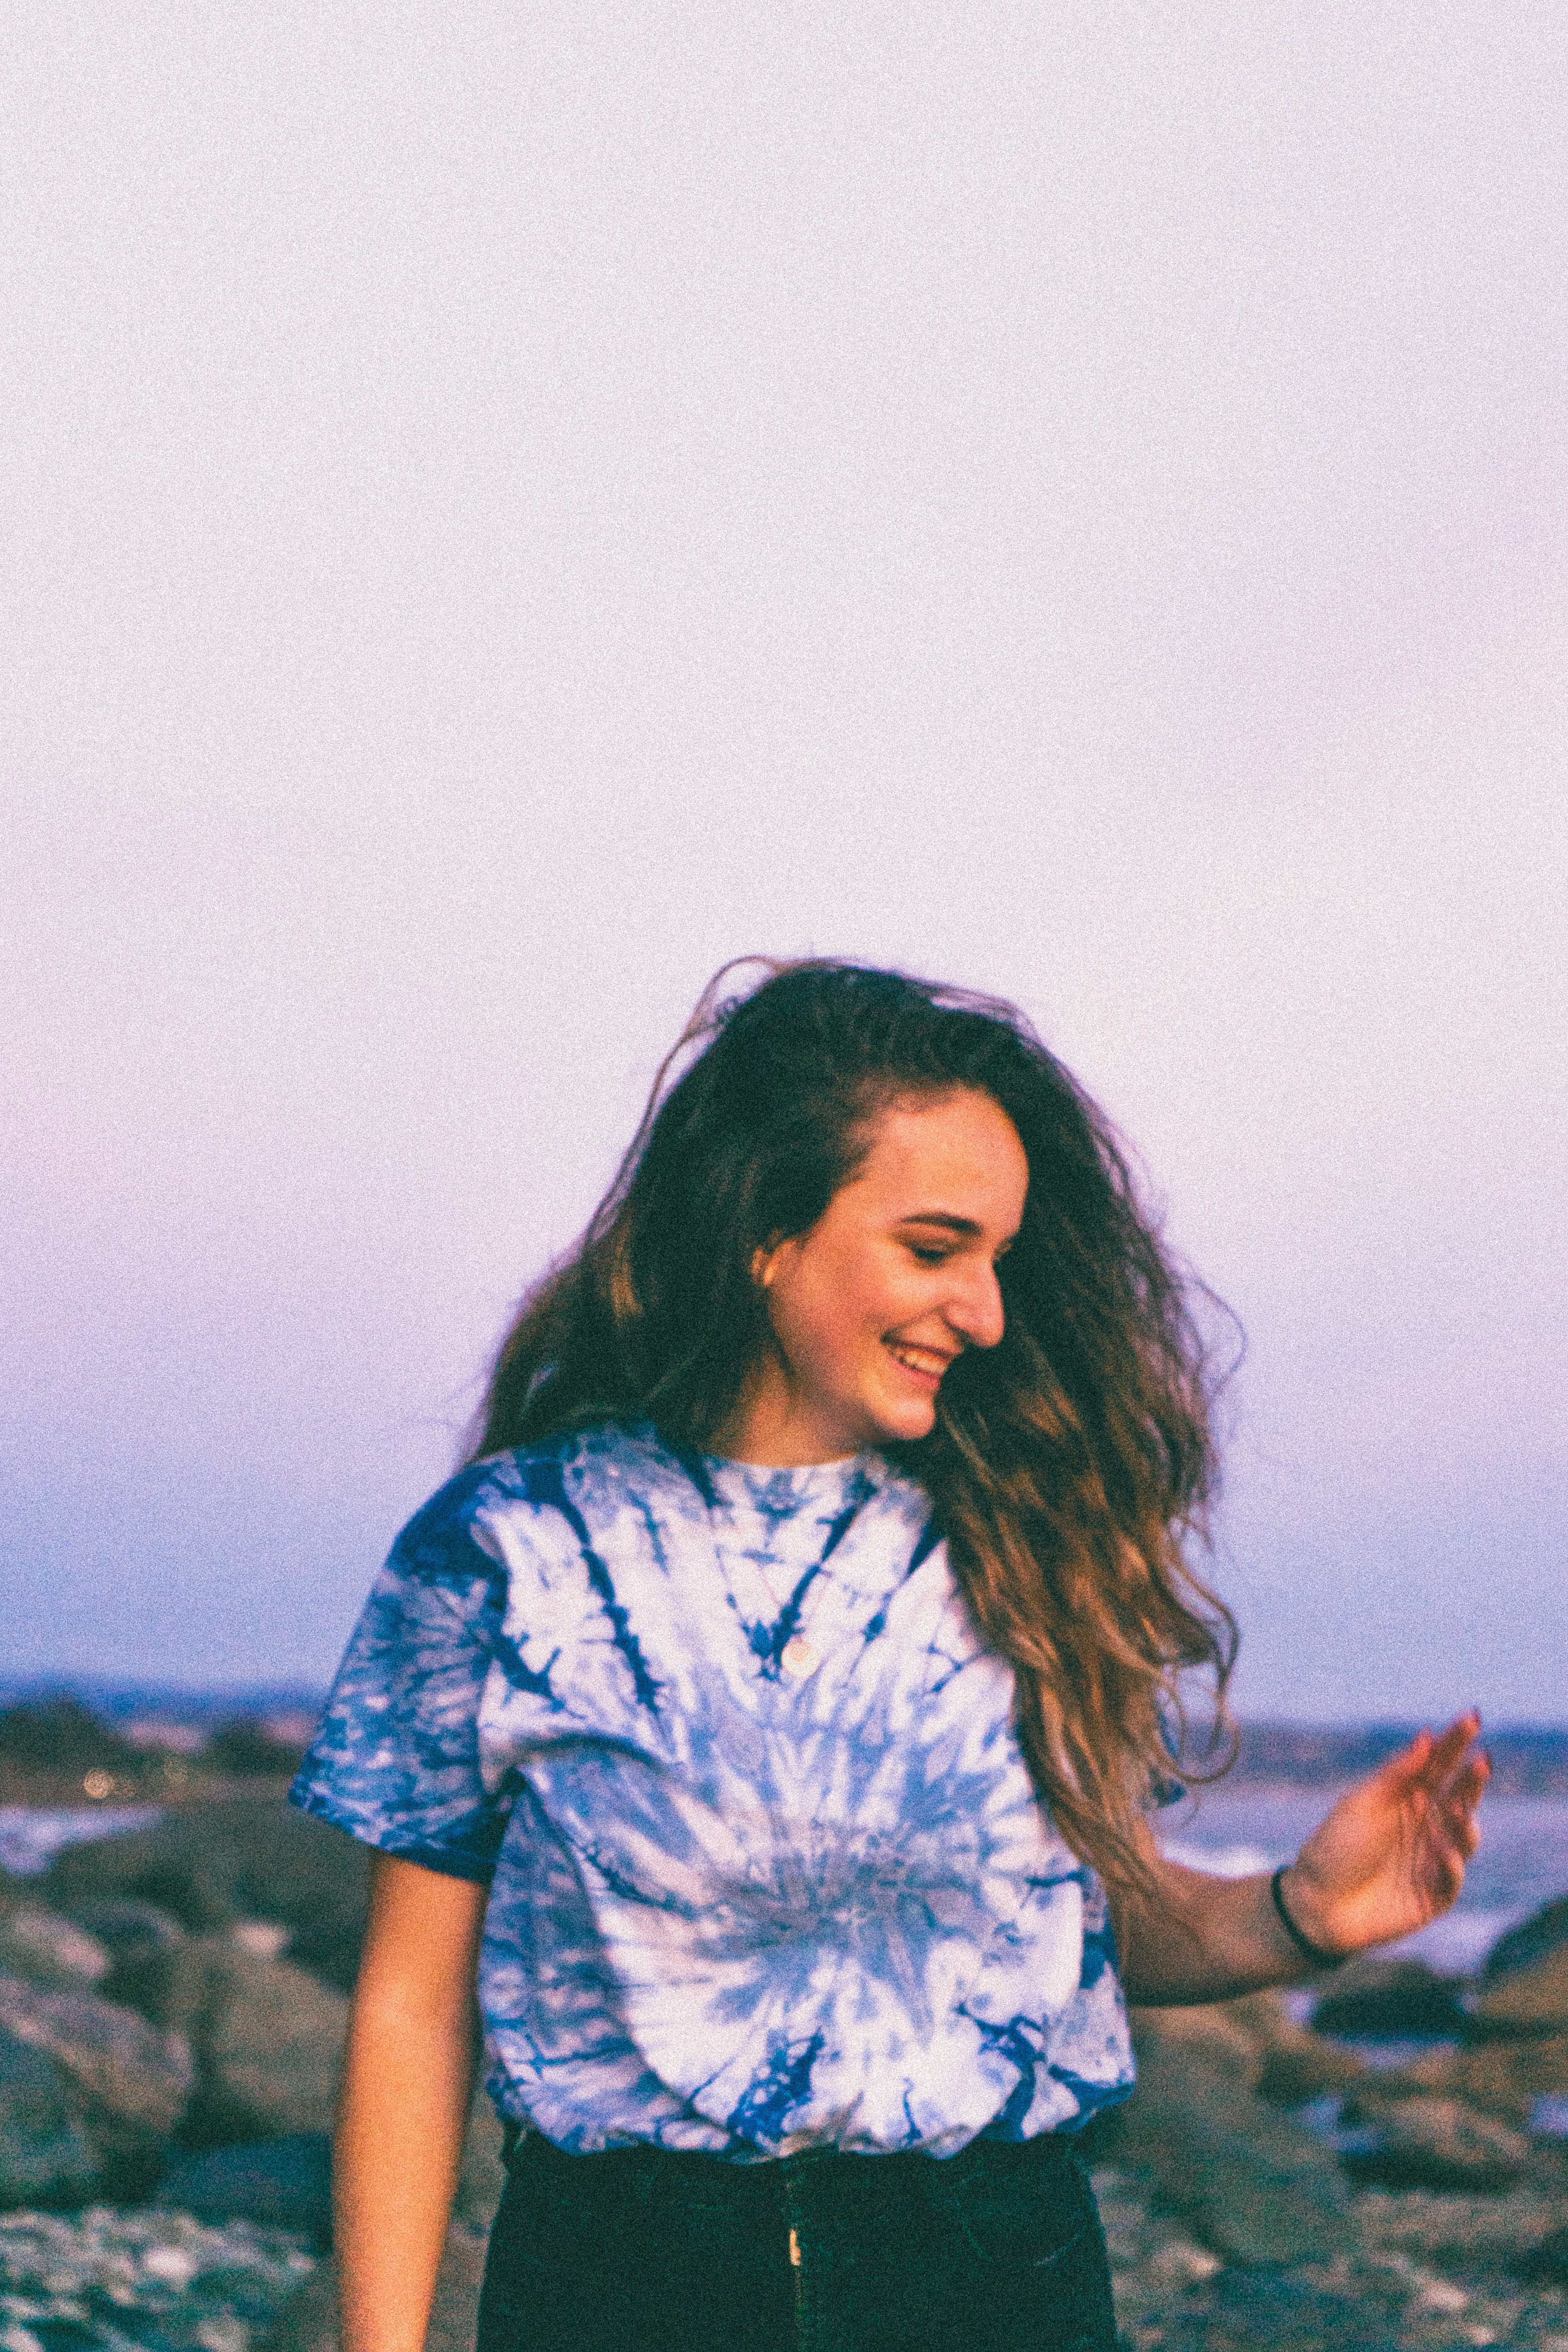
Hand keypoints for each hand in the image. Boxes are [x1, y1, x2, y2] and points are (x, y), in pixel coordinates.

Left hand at [1281, 1712, 1488, 1959]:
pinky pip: (1454, 1877)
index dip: (1455, 1741)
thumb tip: (1426, 1736)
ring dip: (1465, 1820)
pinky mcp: (1435, 1895)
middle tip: (1481, 1761)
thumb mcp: (1360, 1804)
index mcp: (1405, 1797)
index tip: (1472, 1718)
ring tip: (1456, 1808)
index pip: (1437, 1764)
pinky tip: (1443, 1851)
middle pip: (1458, 1795)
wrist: (1316, 1905)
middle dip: (1472, 1778)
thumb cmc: (1334, 1848)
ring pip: (1464, 1834)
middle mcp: (1424, 1824)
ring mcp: (1432, 1859)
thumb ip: (1395, 1775)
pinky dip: (1452, 1863)